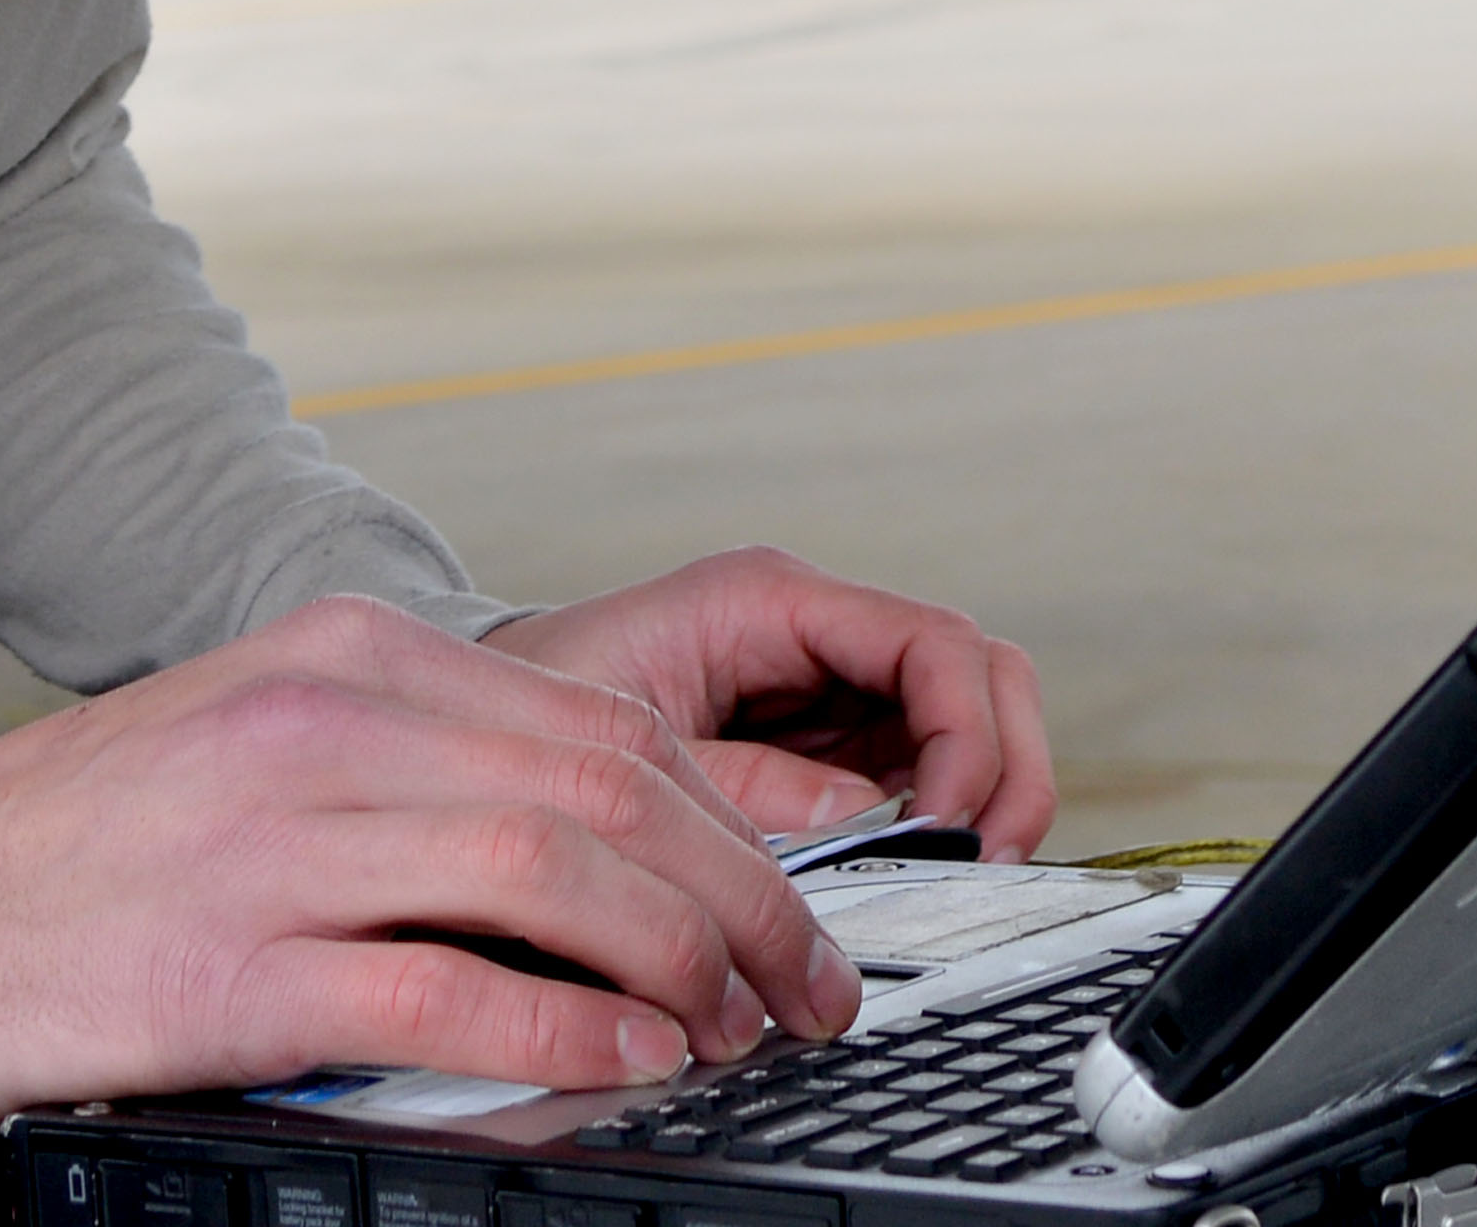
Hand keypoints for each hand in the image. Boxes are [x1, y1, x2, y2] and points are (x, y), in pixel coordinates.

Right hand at [0, 594, 867, 1124]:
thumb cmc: (94, 837)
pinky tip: (623, 1063)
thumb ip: (425, 754)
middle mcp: (324, 724)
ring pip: (550, 869)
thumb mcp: (267, 733)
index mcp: (342, 655)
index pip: (600, 719)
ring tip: (733, 1028)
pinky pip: (446, 989)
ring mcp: (279, 841)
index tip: (788, 898)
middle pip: (605, 789)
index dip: (729, 817)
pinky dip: (562, 1029)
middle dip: (741, 895)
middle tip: (805, 982)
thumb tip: (611, 828)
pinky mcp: (239, 967)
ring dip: (676, 960)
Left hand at [483, 547, 1055, 862]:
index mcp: (768, 601)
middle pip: (983, 674)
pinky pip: (923, 773)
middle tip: (981, 860)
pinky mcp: (826, 745)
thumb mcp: (619, 747)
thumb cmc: (526, 710)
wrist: (472, 729)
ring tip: (956, 874)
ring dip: (985, 800)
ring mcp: (829, 688)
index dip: (965, 735)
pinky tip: (911, 874)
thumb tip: (854, 819)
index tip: (948, 826)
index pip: (932, 643)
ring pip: (972, 722)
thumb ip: (737, 786)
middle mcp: (815, 633)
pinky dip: (941, 825)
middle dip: (1004, 767)